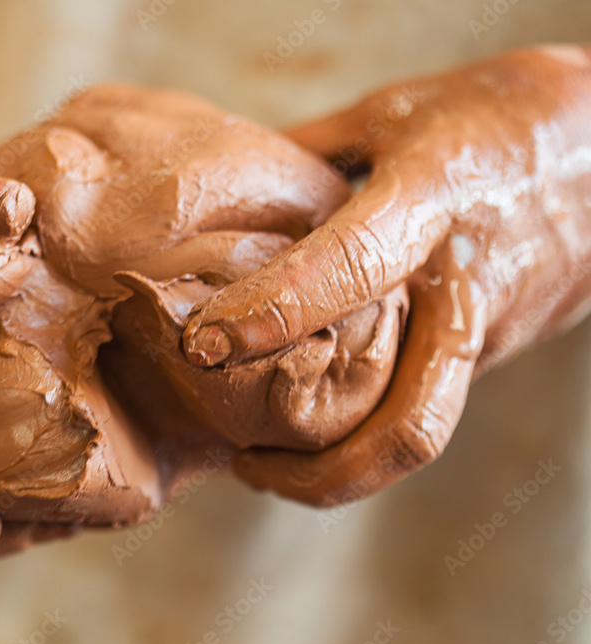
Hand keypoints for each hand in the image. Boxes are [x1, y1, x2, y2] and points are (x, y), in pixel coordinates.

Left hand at [182, 46, 590, 504]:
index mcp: (433, 201)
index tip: (205, 343)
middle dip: (320, 470)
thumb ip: (308, 154)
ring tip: (264, 464)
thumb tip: (223, 184)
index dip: (274, 309)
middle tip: (243, 466)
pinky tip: (314, 411)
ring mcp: (490, 331)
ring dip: (340, 470)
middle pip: (409, 422)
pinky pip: (424, 401)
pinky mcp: (496, 351)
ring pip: (418, 431)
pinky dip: (365, 423)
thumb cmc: (494, 114)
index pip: (351, 267)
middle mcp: (465, 286)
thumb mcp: (393, 112)